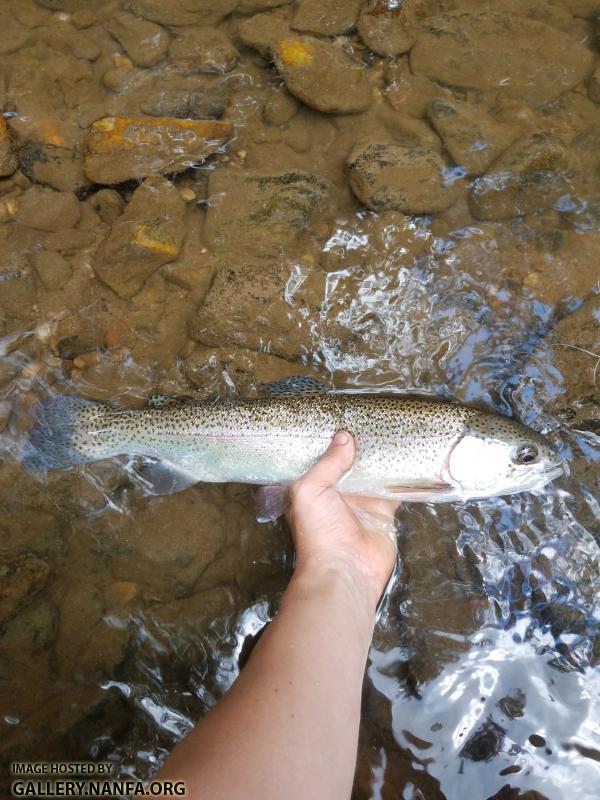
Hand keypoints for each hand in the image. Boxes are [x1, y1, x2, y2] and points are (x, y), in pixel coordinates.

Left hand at [287, 431, 398, 609]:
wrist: (346, 571)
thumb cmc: (319, 532)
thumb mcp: (310, 491)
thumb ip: (327, 463)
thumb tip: (344, 437)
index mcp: (314, 487)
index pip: (321, 457)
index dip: (330, 439)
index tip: (342, 415)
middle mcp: (337, 492)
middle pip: (350, 462)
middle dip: (359, 444)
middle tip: (373, 415)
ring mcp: (362, 501)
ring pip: (374, 472)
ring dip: (381, 456)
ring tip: (392, 428)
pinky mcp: (384, 511)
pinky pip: (395, 489)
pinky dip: (402, 475)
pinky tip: (410, 454)